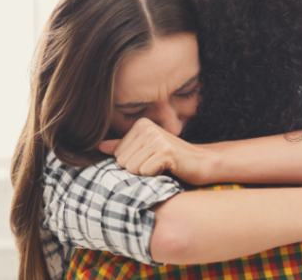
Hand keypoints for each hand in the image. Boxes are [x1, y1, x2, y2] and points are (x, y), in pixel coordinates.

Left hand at [97, 118, 212, 184]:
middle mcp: (148, 128)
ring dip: (146, 173)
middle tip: (156, 164)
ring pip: (132, 168)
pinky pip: (144, 172)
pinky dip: (155, 176)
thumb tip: (98, 146)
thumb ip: (122, 147)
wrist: (202, 162)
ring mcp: (156, 139)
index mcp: (141, 125)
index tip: (150, 159)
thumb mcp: (145, 150)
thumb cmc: (173, 159)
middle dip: (138, 169)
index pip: (117, 154)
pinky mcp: (165, 152)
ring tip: (161, 166)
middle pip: (122, 161)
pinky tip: (168, 169)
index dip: (133, 163)